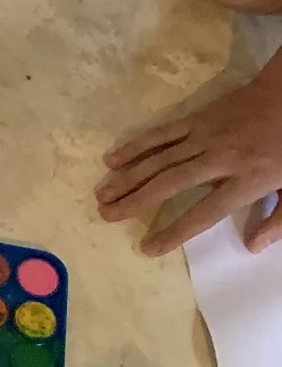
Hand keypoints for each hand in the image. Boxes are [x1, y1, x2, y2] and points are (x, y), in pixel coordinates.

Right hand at [96, 63, 281, 253]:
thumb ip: (278, 221)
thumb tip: (252, 248)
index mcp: (247, 182)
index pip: (204, 213)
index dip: (174, 231)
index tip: (148, 247)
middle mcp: (219, 160)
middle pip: (170, 185)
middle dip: (135, 202)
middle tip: (105, 215)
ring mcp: (205, 137)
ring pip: (159, 161)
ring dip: (127, 178)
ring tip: (101, 195)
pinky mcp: (196, 119)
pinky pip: (161, 134)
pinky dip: (135, 147)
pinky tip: (112, 159)